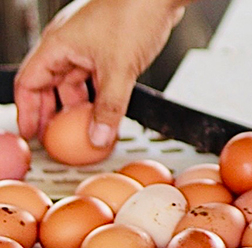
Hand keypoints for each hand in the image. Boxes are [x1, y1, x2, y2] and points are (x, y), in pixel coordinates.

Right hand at [14, 0, 186, 144]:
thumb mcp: (119, 69)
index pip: (29, 82)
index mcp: (58, 45)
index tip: (30, 133)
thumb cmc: (134, 13)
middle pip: (49, 85)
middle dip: (52, 114)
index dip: (27, 111)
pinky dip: (97, 97)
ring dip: (79, 107)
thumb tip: (98, 136)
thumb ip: (109, 107)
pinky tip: (106, 112)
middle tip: (56, 139)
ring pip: (75, 83)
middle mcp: (69, 44)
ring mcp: (88, 46)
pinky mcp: (108, 49)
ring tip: (84, 130)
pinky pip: (94, 79)